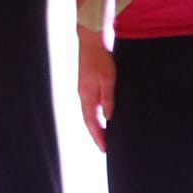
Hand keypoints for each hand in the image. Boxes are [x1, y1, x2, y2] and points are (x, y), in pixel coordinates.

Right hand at [76, 32, 113, 150]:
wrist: (92, 43)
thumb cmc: (101, 59)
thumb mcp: (108, 79)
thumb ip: (108, 98)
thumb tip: (108, 117)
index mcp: (87, 96)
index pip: (92, 122)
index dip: (98, 136)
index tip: (104, 149)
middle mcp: (84, 96)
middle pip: (88, 121)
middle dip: (96, 134)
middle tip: (104, 147)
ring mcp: (84, 91)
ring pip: (89, 114)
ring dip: (96, 126)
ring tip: (104, 136)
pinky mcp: (88, 86)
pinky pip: (91, 106)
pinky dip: (96, 116)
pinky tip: (103, 118)